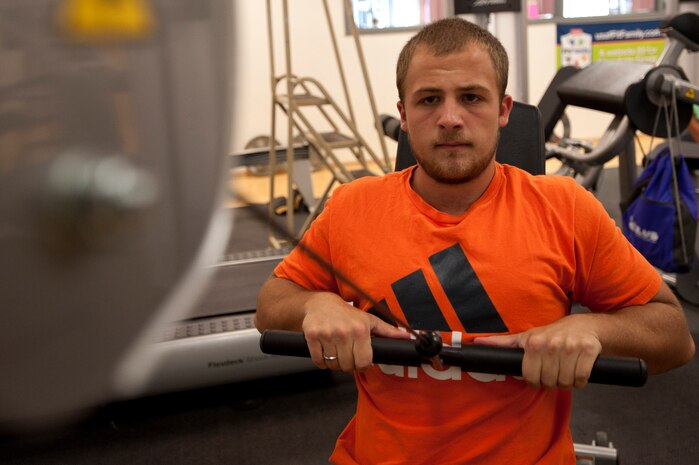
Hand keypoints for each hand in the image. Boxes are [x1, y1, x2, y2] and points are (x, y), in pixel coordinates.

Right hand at [301, 292, 408, 371]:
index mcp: (360, 330)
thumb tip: (408, 337)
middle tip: (346, 355)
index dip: (362, 365)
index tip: (359, 360)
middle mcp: (344, 332)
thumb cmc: (347, 313)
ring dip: (334, 363)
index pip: (364, 362)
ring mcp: (327, 334)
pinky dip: (321, 361)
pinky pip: (318, 361)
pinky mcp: (312, 336)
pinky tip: (325, 351)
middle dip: (348, 365)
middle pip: (347, 366)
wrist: (320, 303)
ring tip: (336, 352)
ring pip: (332, 365)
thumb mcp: (369, 320)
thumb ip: (388, 331)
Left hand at [473, 315, 601, 388]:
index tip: (539, 376)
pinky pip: (582, 378)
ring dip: (566, 382)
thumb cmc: (552, 334)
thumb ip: (502, 343)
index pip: (529, 377)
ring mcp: (571, 346)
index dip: (534, 381)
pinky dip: (580, 381)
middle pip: (548, 381)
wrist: (585, 326)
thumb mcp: (526, 337)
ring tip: (565, 371)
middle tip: (554, 373)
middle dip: (551, 382)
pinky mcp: (589, 350)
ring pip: (565, 381)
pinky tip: (577, 371)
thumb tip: (476, 342)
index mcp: (534, 342)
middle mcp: (551, 344)